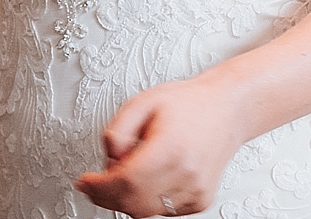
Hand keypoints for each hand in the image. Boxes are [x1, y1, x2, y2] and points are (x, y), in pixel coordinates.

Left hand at [75, 78, 245, 216]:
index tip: (85, 182)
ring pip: (146, 211)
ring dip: (128, 197)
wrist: (226, 109)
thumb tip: (109, 160)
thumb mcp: (142, 102)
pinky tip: (151, 176)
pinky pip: (163, 211)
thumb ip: (117, 131)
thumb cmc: (188, 103)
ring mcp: (195, 191)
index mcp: (170, 149)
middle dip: (107, 195)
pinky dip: (148, 199)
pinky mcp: (200, 200)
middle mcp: (186, 175)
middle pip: (133, 203)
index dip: (99, 187)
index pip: (125, 183)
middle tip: (97, 181)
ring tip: (133, 167)